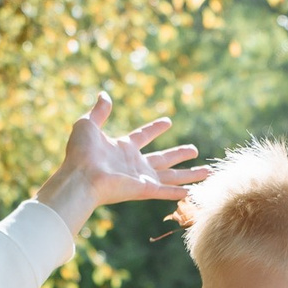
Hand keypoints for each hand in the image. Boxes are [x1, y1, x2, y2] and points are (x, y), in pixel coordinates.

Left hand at [36, 92, 207, 232]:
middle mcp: (134, 164)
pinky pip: (165, 191)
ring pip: (171, 177)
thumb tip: (104, 95)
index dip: (155, 128)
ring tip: (207, 172)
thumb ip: (99, 111)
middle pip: (162, 159)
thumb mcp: (87, 125)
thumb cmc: (81, 153)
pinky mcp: (144, 189)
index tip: (168, 122)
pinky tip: (193, 193)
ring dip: (189, 175)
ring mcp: (140, 178)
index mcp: (122, 148)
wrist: (80, 176)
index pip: (143, 136)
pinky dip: (178, 192)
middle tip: (194, 150)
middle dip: (178, 154)